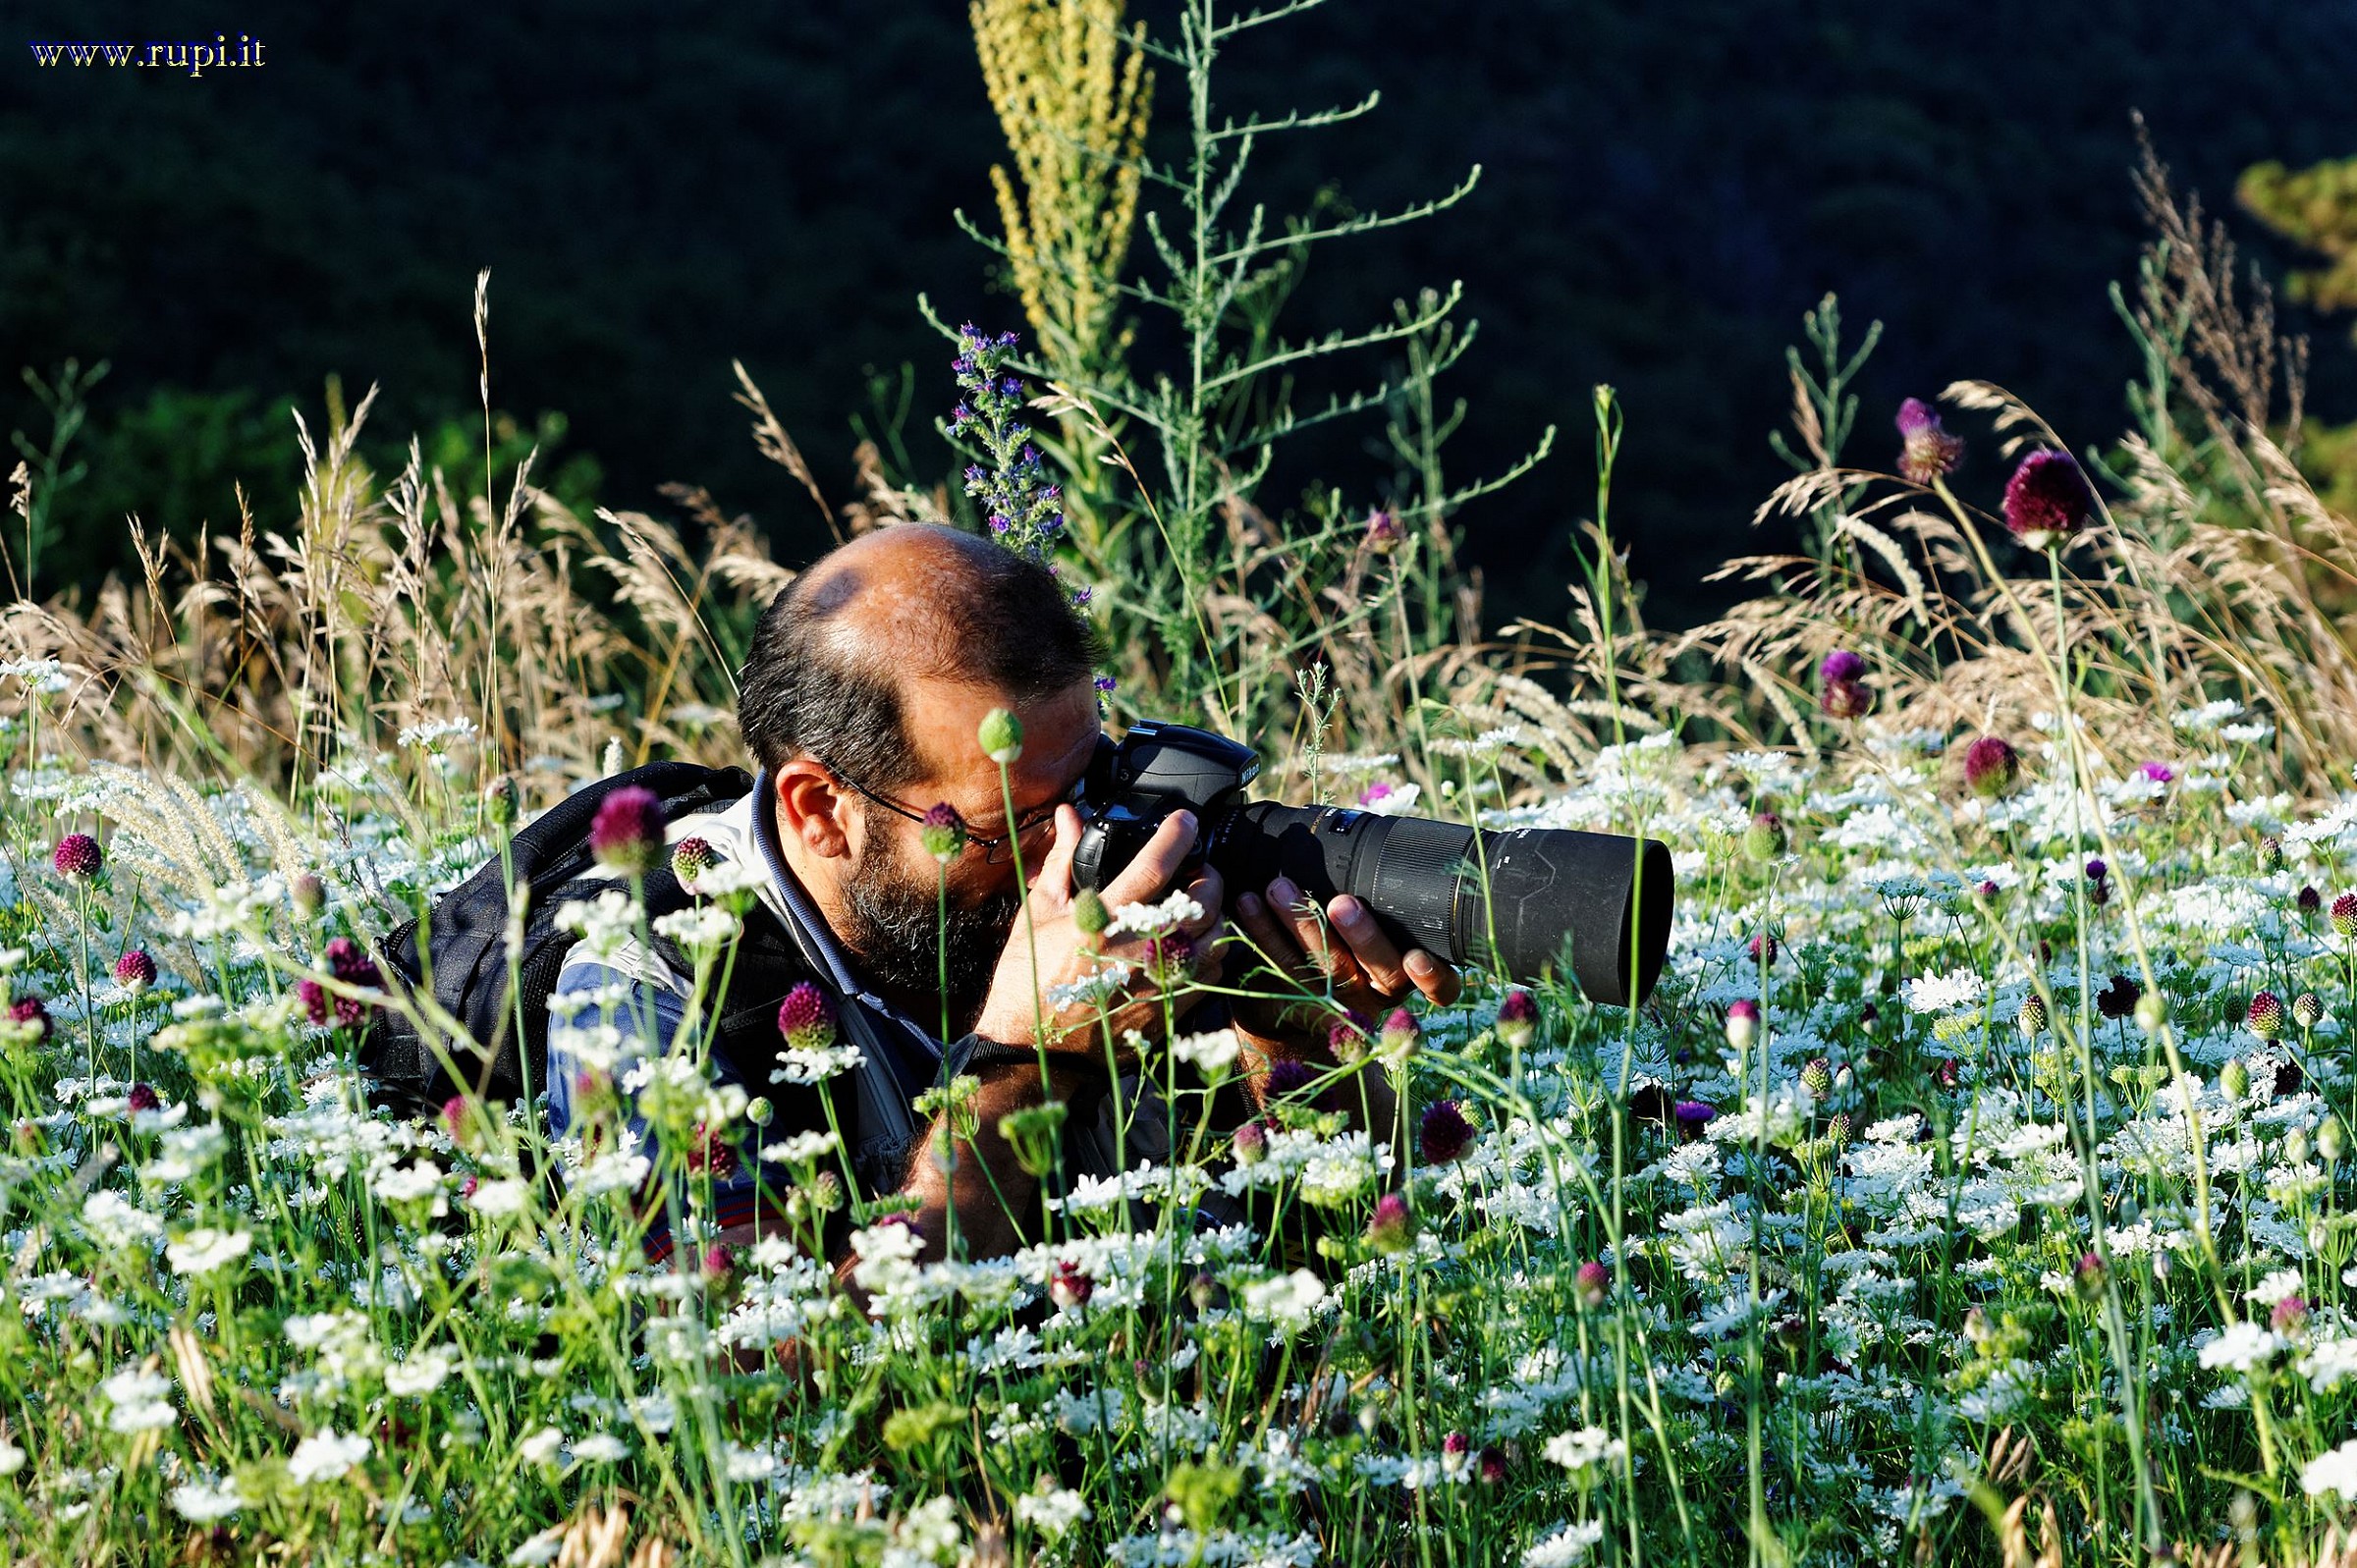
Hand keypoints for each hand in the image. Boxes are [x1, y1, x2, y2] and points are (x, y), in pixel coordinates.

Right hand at [969, 803, 1224, 1053]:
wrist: (1034, 1050)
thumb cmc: (1030, 979)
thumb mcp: (1039, 913)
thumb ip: (1063, 860)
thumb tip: (1070, 814)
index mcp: (1103, 922)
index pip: (1156, 866)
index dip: (1178, 835)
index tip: (1187, 820)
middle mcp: (1139, 951)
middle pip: (1202, 900)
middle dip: (1207, 874)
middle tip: (1196, 868)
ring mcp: (1161, 982)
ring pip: (1217, 936)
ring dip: (1215, 913)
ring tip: (1198, 905)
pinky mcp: (1172, 1008)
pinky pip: (1213, 971)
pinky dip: (1212, 950)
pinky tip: (1193, 943)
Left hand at [1226, 876, 1462, 1041]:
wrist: (1297, 1006)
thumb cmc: (1354, 950)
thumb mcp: (1382, 940)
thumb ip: (1394, 908)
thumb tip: (1398, 844)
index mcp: (1407, 975)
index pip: (1439, 987)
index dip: (1432, 978)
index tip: (1416, 958)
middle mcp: (1375, 992)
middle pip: (1377, 971)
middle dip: (1362, 936)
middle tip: (1341, 904)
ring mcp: (1333, 999)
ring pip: (1323, 967)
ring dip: (1300, 923)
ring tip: (1279, 888)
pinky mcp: (1290, 997)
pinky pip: (1277, 964)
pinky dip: (1262, 931)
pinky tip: (1247, 902)